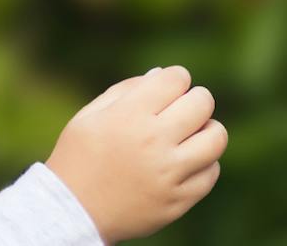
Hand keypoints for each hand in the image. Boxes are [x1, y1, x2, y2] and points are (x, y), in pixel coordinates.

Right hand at [46, 65, 228, 242]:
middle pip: (203, 102)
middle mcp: (153, 142)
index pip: (178, 78)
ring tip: (190, 136)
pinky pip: (211, 172)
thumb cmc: (78, 158)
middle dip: (194, 100)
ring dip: (206, 130)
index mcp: (130, 115)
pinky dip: (203, 164)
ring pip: (216, 137)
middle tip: (180, 111)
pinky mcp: (177, 201)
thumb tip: (161, 73)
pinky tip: (184, 163)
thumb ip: (127, 89)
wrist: (70, 213)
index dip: (174, 79)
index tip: (165, 91)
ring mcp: (168, 174)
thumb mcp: (89, 115)